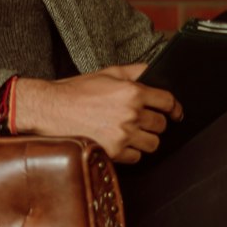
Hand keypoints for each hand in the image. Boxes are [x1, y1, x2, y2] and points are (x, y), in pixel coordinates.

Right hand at [13, 64, 181, 163]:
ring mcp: (123, 135)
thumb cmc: (76, 91)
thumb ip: (136, 71)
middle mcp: (130, 114)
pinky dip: (131, 152)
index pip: (168, 102)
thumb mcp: (108, 73)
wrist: (50, 110)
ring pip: (153, 143)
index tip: (176, 113)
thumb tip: (156, 69)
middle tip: (144, 121)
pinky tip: (120, 142)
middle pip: (162, 125)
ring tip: (132, 133)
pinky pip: (137, 157)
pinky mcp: (113, 152)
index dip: (174, 108)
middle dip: (156, 123)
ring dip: (146, 139)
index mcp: (132, 92)